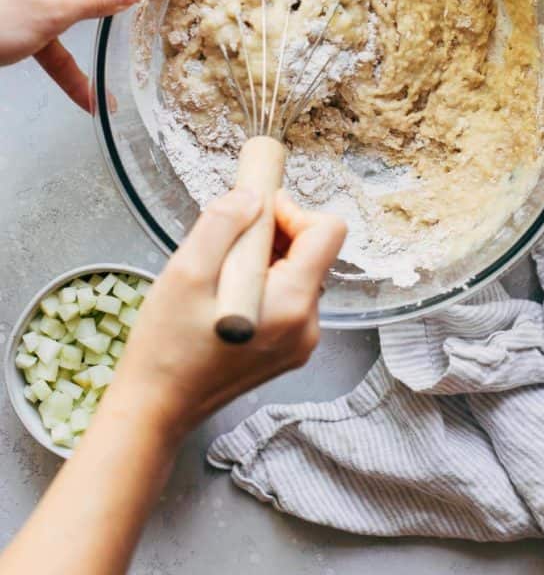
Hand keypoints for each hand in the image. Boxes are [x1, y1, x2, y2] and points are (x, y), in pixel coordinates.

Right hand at [108, 189, 345, 441]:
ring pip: (298, 272)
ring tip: (219, 275)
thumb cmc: (166, 346)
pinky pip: (287, 297)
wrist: (156, 408)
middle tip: (225, 245)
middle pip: (312, 252)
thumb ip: (223, 225)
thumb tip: (254, 195)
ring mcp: (301, 341)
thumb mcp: (186, 272)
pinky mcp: (288, 349)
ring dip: (264, 259)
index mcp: (292, 304)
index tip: (253, 214)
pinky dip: (262, 283)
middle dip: (273, 235)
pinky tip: (224, 296)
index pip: (328, 232)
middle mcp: (308, 324)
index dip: (293, 211)